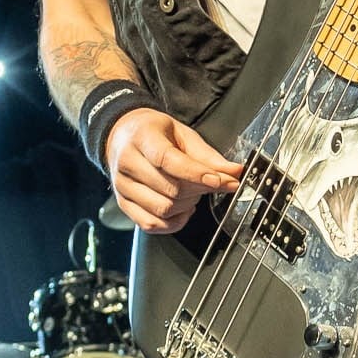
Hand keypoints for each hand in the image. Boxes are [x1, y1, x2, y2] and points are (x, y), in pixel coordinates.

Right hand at [106, 108, 243, 234]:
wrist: (122, 135)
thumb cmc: (154, 133)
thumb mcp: (183, 134)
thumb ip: (208, 156)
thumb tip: (235, 172)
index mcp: (142, 138)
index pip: (168, 160)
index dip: (197, 174)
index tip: (220, 181)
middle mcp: (127, 163)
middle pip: (170, 189)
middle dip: (199, 190)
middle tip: (211, 183)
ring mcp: (122, 186)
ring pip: (163, 209)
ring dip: (187, 206)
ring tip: (193, 193)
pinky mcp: (124, 204)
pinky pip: (151, 224)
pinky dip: (173, 222)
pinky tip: (182, 209)